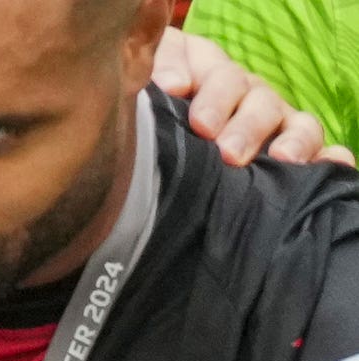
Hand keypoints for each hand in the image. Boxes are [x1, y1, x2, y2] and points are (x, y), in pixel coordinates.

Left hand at [153, 25, 352, 167]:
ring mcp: (275, 124)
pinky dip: (330, 158)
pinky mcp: (292, 152)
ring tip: (285, 160)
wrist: (154, 139)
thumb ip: (162, 65)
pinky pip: (321, 152)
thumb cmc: (155, 104)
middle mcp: (251, 98)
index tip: (199, 123)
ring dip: (294, 142)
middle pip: (261, 104)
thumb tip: (175, 85)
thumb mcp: (155, 74)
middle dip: (247, 127)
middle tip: (229, 152)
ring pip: (297, 125)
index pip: (224, 79)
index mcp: (216, 78)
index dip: (214, 97)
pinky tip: (335, 168)